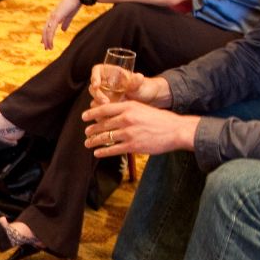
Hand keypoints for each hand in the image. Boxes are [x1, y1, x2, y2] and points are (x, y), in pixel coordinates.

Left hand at [43, 0, 91, 49]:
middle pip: (45, 30)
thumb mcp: (69, 16)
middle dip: (45, 39)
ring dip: (47, 40)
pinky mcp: (56, 17)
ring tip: (48, 48)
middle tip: (46, 48)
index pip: (47, 27)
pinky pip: (51, 29)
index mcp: (54, 16)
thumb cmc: (74, 4)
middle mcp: (52, 16)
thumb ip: (65, 23)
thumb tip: (63, 30)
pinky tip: (51, 43)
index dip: (46, 35)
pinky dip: (50, 37)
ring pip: (47, 31)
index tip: (45, 42)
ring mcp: (53, 17)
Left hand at [81, 99, 196, 157]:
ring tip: (88, 143)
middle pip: (102, 124)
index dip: (92, 113)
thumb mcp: (143, 108)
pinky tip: (98, 153)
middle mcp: (126, 119)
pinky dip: (103, 152)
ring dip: (94, 141)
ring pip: (105, 137)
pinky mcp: (132, 146)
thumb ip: (129, 110)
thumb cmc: (161, 119)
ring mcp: (128, 133)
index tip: (84, 117)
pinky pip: (113, 149)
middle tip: (86, 133)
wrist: (176, 130)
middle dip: (92, 130)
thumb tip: (115, 113)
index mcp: (129, 107)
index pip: (104, 109)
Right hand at [84, 65, 169, 108]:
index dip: (94, 77)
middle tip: (106, 101)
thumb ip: (136, 82)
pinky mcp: (107, 107)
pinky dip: (103, 114)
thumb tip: (139, 77)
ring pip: (95, 100)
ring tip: (109, 111)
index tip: (96, 85)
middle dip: (97, 95)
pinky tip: (110, 117)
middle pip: (93, 87)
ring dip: (99, 106)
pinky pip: (100, 111)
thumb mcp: (140, 84)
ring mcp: (105, 95)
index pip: (97, 70)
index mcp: (111, 73)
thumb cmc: (143, 87)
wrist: (148, 100)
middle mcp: (106, 84)